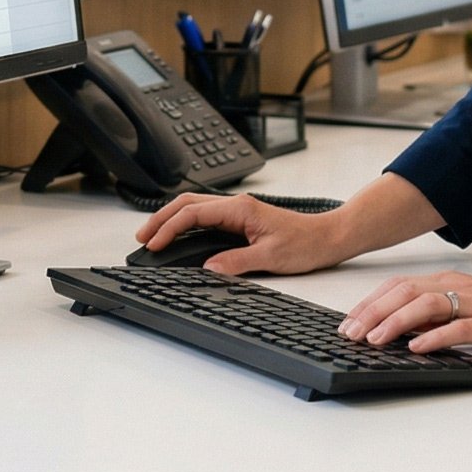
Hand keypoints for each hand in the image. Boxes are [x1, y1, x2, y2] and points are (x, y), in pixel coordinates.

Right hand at [132, 193, 349, 275]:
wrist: (329, 237)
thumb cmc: (307, 243)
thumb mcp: (271, 257)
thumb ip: (237, 262)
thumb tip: (209, 268)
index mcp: (240, 209)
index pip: (194, 213)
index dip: (169, 228)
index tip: (153, 243)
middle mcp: (237, 206)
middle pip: (187, 203)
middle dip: (161, 218)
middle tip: (142, 237)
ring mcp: (238, 212)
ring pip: (195, 208)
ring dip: (171, 219)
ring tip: (153, 236)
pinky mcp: (241, 221)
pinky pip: (206, 217)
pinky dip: (186, 224)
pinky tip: (179, 236)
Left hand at [339, 270, 471, 359]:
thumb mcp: (468, 309)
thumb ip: (437, 315)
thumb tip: (400, 330)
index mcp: (450, 283)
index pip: (399, 287)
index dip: (370, 303)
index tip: (347, 322)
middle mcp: (459, 287)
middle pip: (405, 293)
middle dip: (372, 312)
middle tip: (349, 333)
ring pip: (427, 305)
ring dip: (396, 322)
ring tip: (374, 340)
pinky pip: (460, 327)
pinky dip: (435, 336)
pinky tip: (417, 347)